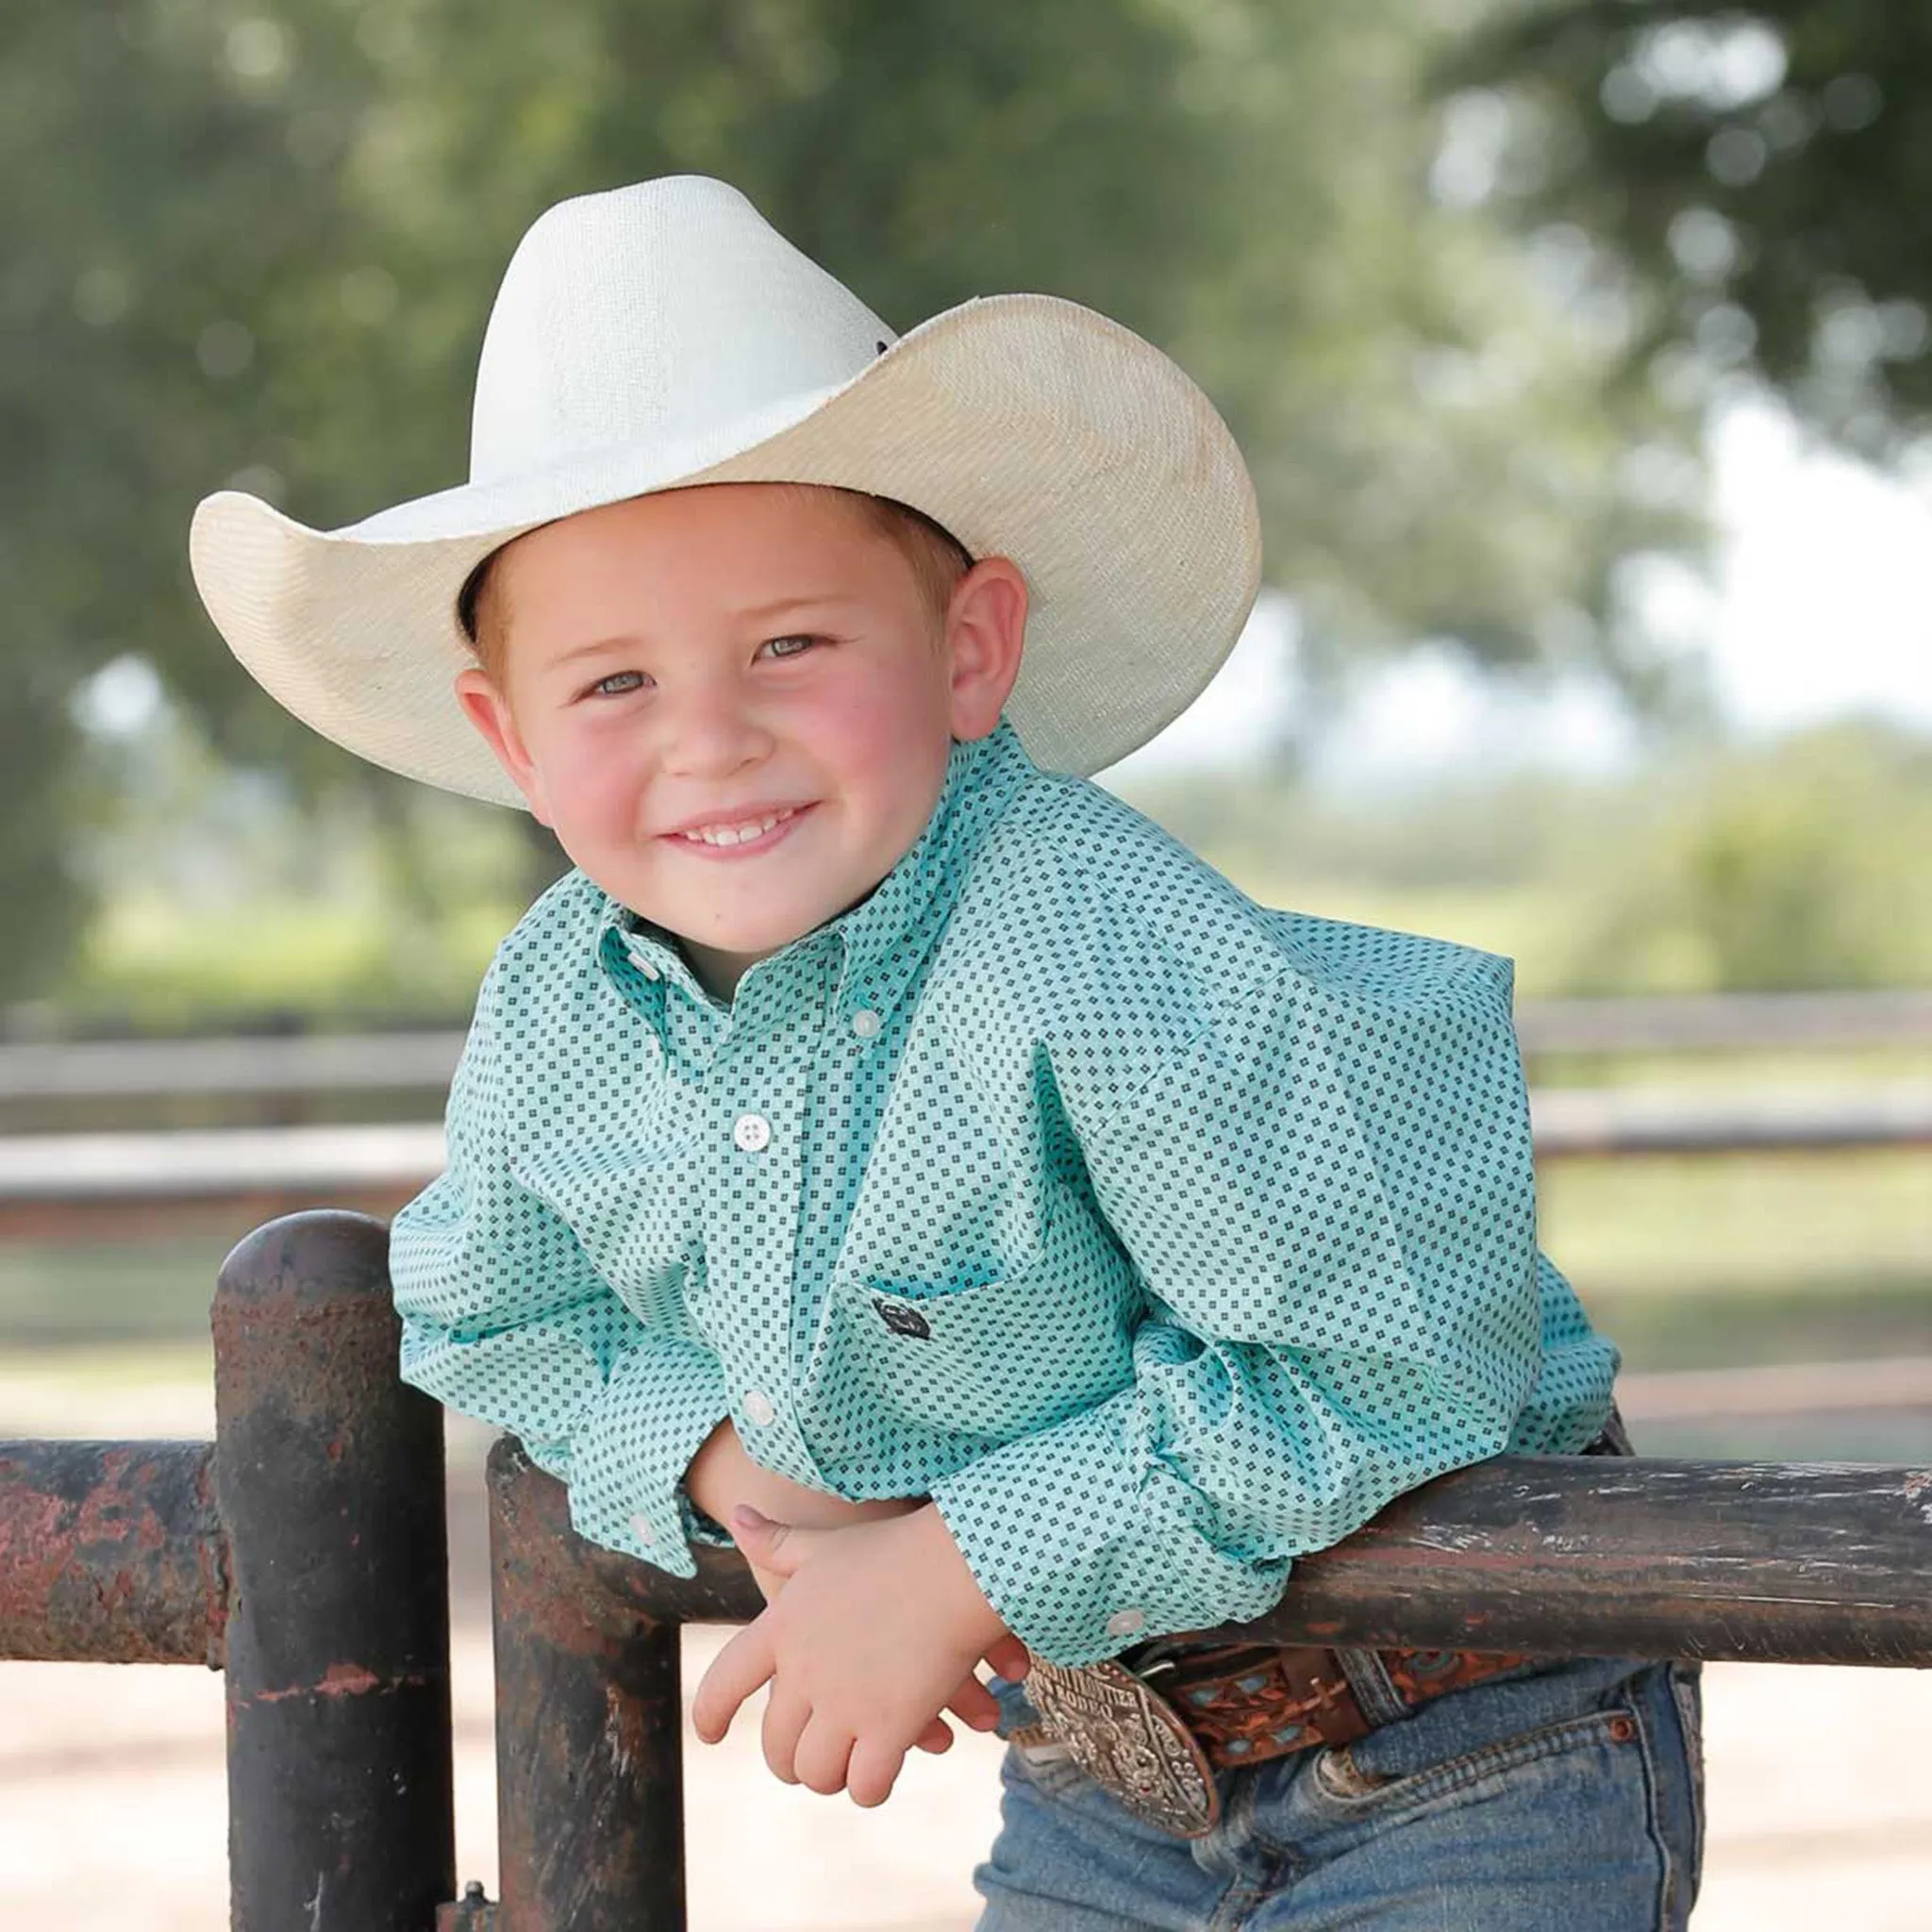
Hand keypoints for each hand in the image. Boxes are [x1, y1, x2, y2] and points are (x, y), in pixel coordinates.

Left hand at [692, 1503, 1027, 1805]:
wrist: (959, 1566)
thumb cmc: (896, 1549)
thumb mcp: (827, 1543)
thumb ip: (778, 1541)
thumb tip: (737, 1514)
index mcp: (782, 1628)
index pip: (725, 1681)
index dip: (710, 1712)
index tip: (710, 1735)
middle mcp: (804, 1672)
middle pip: (777, 1744)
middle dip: (790, 1761)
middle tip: (803, 1765)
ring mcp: (844, 1704)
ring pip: (817, 1773)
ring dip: (830, 1778)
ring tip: (844, 1774)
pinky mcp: (888, 1729)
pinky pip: (865, 1785)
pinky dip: (870, 1788)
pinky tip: (880, 1778)